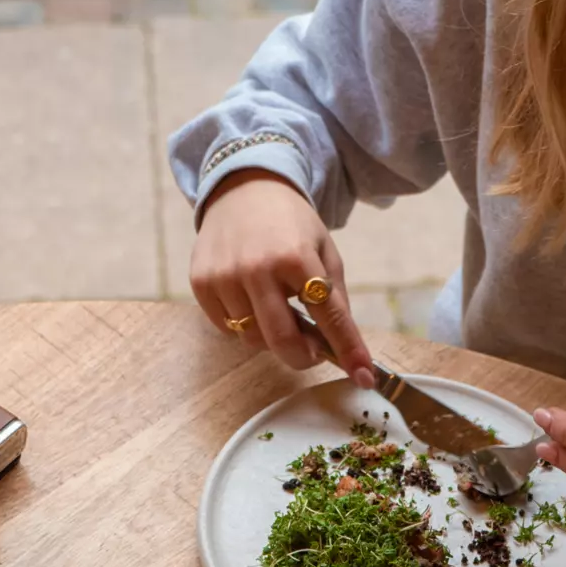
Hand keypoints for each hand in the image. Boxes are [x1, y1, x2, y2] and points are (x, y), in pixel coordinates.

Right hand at [191, 168, 376, 388]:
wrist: (243, 189)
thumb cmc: (291, 226)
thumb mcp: (325, 252)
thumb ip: (335, 299)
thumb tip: (346, 350)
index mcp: (297, 257)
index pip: (329, 316)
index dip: (348, 350)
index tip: (364, 377)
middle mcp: (257, 268)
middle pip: (282, 340)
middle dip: (304, 357)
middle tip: (314, 351)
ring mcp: (224, 277)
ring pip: (253, 339)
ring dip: (272, 337)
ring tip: (279, 309)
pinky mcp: (201, 283)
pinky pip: (228, 328)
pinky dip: (245, 325)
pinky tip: (253, 300)